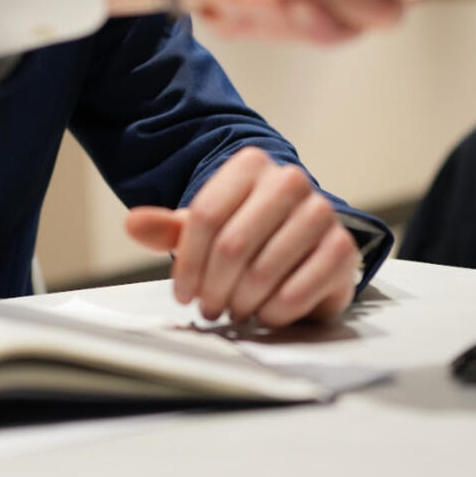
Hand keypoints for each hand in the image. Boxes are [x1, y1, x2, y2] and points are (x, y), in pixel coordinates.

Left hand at [125, 148, 359, 326]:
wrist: (304, 238)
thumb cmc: (249, 231)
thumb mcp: (206, 226)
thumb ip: (168, 227)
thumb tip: (133, 224)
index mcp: (249, 165)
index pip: (205, 216)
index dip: (187, 262)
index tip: (182, 292)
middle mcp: (288, 180)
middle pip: (232, 245)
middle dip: (213, 286)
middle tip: (208, 307)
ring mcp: (319, 212)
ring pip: (263, 270)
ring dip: (242, 301)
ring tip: (235, 309)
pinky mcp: (342, 248)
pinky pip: (298, 291)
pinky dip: (274, 312)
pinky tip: (266, 312)